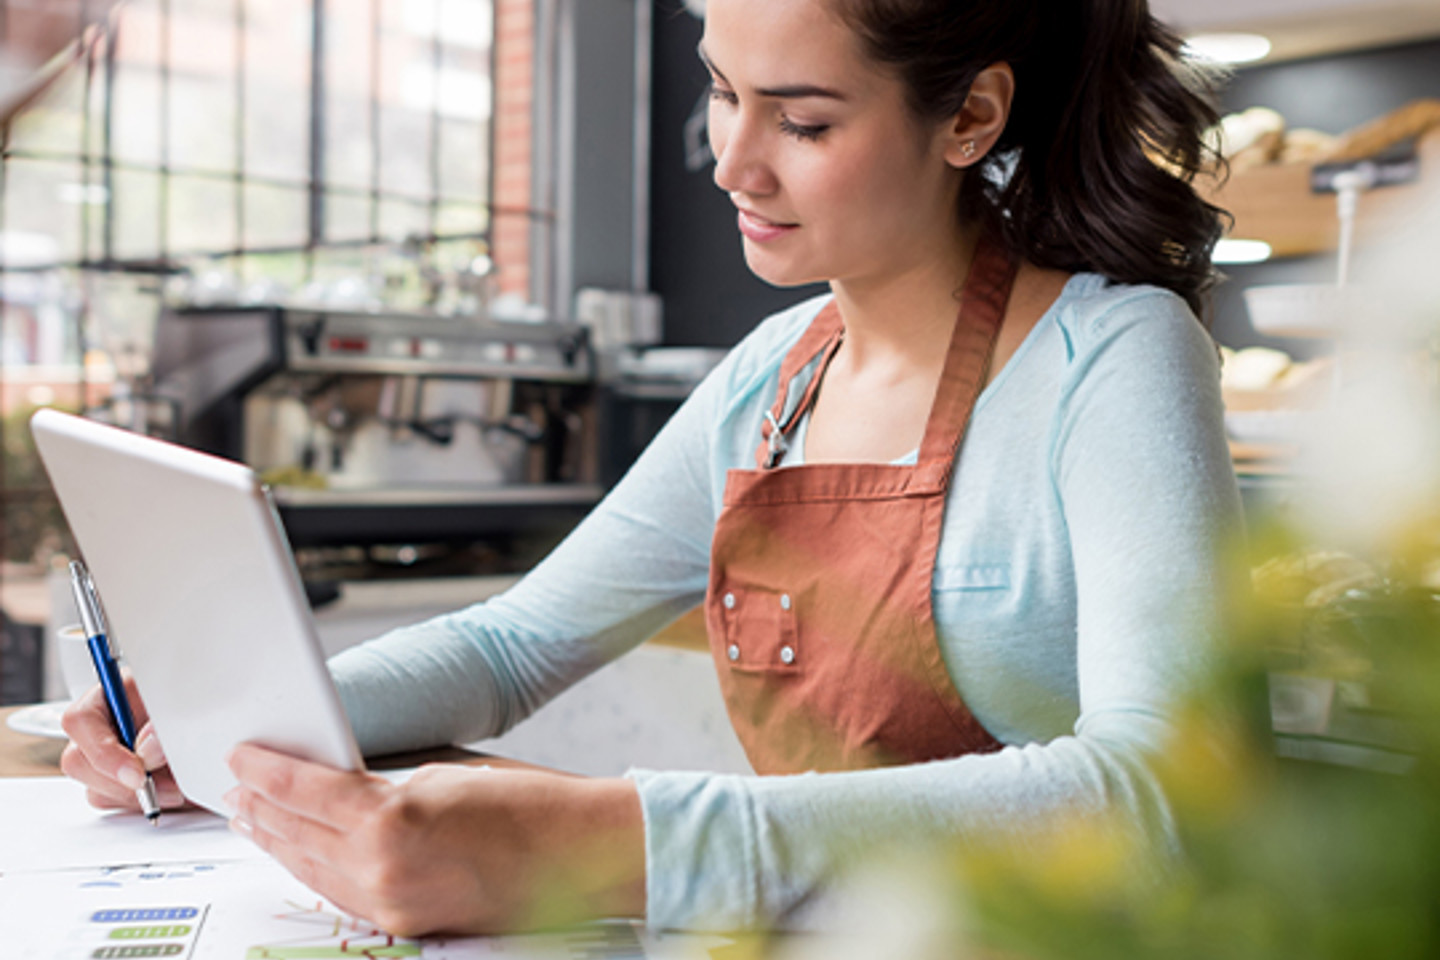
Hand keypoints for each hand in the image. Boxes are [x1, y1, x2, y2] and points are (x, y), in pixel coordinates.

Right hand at [59, 673, 185, 811]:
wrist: (210, 718)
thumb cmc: (191, 701)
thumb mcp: (180, 702)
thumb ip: (162, 722)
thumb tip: (146, 748)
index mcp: (108, 696)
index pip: (80, 721)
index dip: (104, 752)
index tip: (137, 774)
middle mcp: (99, 728)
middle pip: (78, 762)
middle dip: (122, 783)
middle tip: (164, 787)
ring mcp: (104, 758)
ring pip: (96, 789)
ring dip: (137, 797)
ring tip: (177, 788)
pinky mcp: (116, 782)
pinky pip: (115, 803)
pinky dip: (143, 803)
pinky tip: (171, 792)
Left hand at [225, 745, 646, 936]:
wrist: (577, 853)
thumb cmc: (526, 803)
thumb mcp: (443, 773)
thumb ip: (383, 784)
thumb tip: (337, 785)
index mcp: (390, 818)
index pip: (305, 790)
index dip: (267, 771)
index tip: (242, 756)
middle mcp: (381, 867)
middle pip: (298, 834)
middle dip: (261, 809)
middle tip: (234, 788)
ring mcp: (391, 902)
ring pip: (312, 870)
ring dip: (279, 843)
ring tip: (253, 820)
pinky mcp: (406, 922)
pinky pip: (342, 894)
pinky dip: (315, 870)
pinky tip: (302, 854)